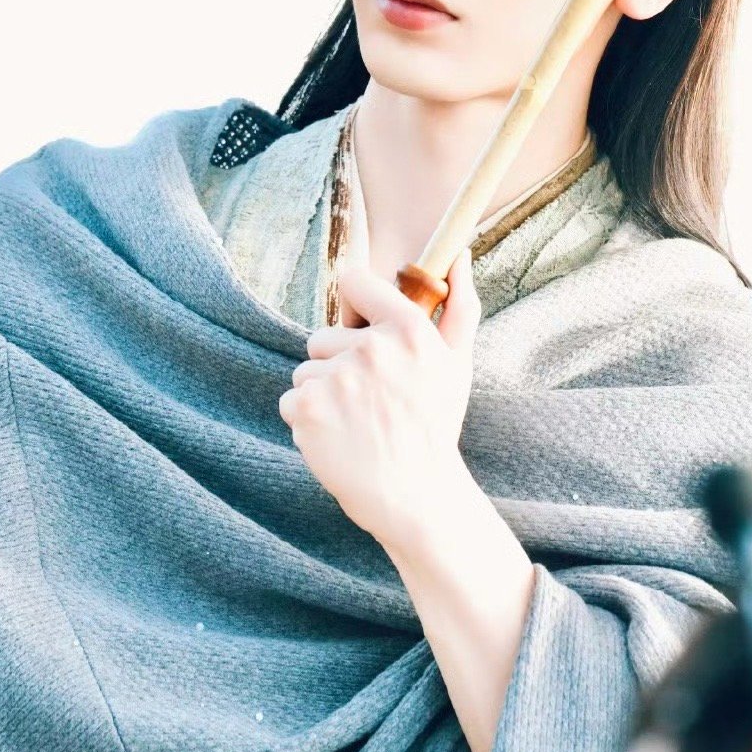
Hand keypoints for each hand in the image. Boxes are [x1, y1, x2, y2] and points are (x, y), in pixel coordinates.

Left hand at [278, 247, 480, 551]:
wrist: (417, 497)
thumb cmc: (435, 425)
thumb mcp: (457, 362)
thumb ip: (459, 303)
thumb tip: (458, 254)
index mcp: (409, 329)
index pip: (353, 280)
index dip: (352, 309)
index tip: (360, 333)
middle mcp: (373, 348)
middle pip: (323, 335)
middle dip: (338, 364)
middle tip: (370, 399)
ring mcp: (337, 379)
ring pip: (307, 371)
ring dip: (323, 394)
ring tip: (356, 423)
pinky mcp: (308, 410)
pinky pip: (292, 400)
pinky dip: (308, 421)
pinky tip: (338, 439)